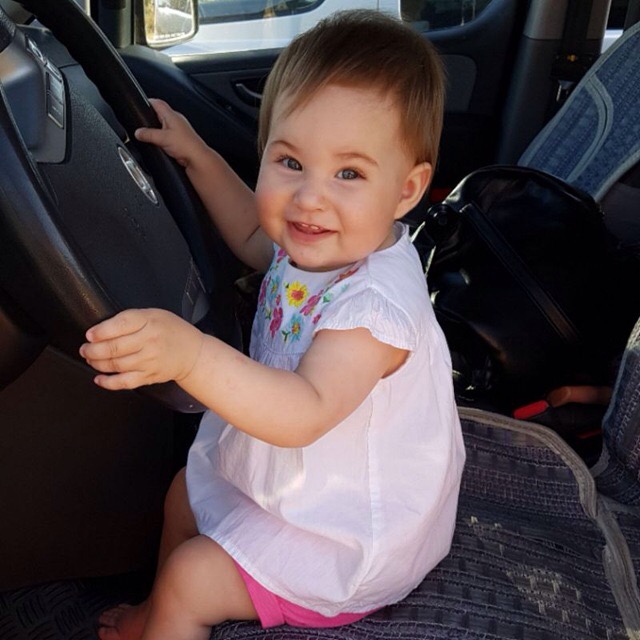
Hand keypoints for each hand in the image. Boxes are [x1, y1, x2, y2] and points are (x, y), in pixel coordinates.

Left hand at [79, 309, 202, 390]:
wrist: (193, 353)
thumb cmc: (172, 332)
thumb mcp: (154, 315)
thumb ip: (131, 319)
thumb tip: (102, 329)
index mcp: (150, 322)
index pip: (119, 325)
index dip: (100, 331)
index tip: (90, 334)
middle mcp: (149, 342)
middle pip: (114, 347)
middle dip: (93, 350)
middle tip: (85, 349)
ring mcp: (149, 361)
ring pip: (115, 365)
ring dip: (97, 363)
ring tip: (90, 359)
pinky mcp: (148, 377)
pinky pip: (124, 382)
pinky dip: (108, 382)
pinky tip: (99, 378)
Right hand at [135, 98, 208, 168]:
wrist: (197, 158)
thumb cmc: (186, 146)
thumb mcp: (162, 138)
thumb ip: (148, 134)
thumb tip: (138, 132)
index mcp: (172, 115)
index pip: (157, 102)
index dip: (147, 101)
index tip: (139, 104)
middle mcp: (176, 120)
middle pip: (159, 114)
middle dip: (150, 118)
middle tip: (142, 122)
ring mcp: (178, 130)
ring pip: (163, 125)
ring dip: (156, 130)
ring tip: (150, 135)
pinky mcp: (179, 140)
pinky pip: (167, 135)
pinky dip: (162, 138)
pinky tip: (160, 144)